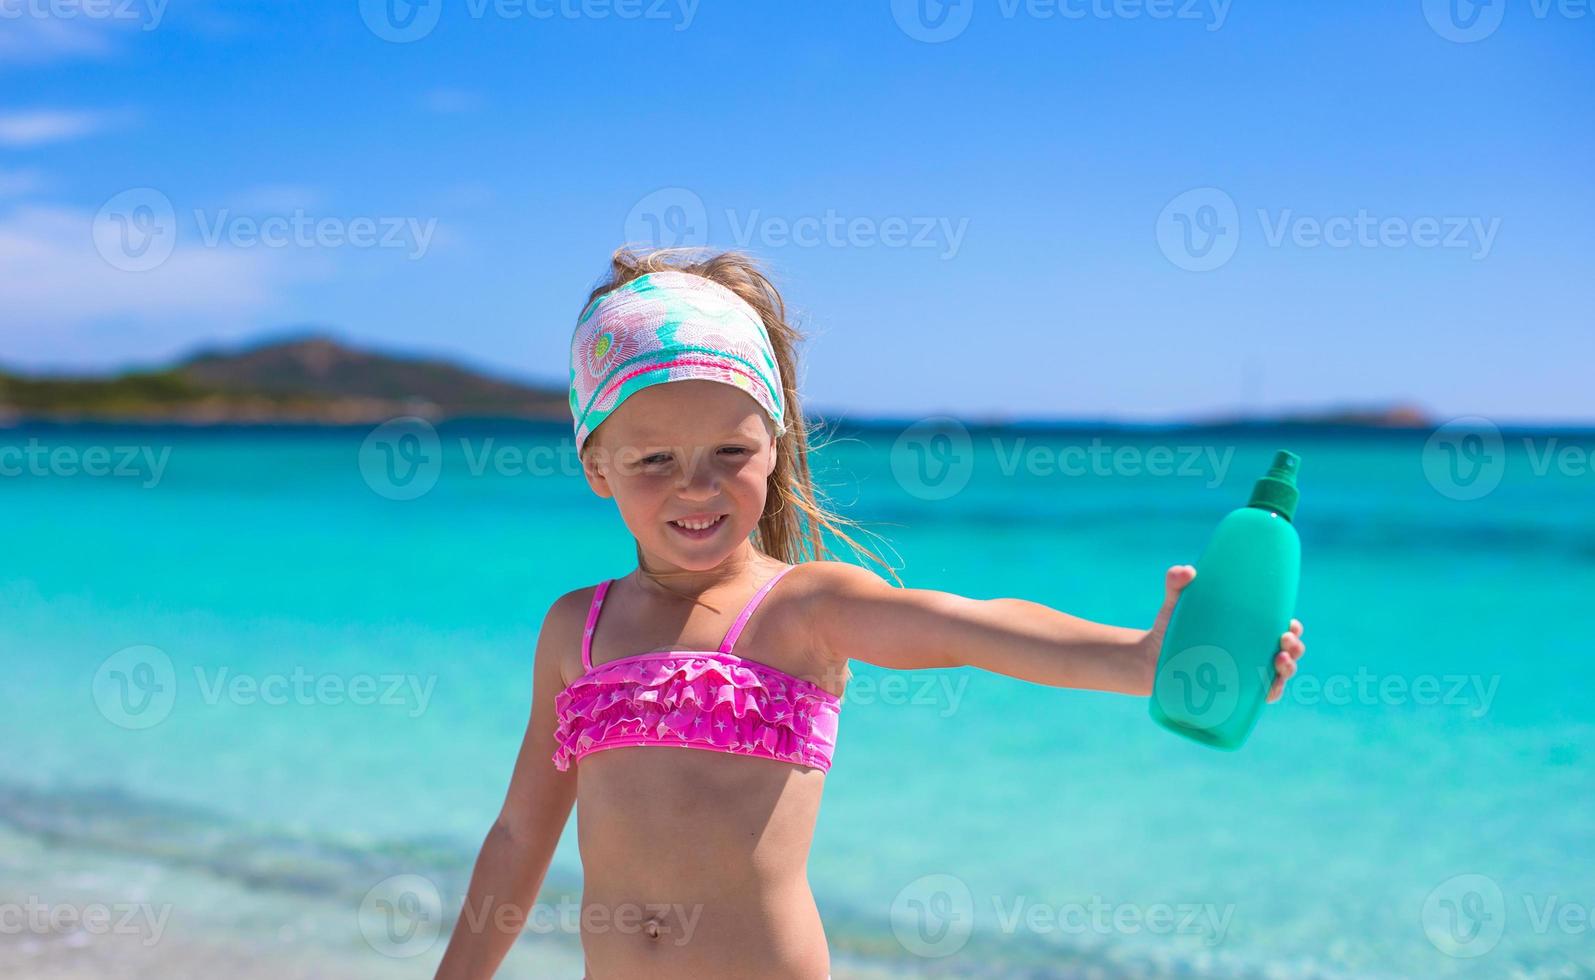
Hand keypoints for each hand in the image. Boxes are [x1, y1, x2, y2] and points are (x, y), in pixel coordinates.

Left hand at [1144, 564, 1306, 702]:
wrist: (1150, 658)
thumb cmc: (1169, 627)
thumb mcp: (1175, 603)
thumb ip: (1177, 583)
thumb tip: (1186, 571)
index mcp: (1248, 630)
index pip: (1281, 628)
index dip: (1294, 628)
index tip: (1290, 623)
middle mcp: (1252, 653)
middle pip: (1288, 651)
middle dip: (1295, 646)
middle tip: (1284, 639)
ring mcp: (1246, 674)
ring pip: (1280, 674)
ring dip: (1289, 668)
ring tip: (1280, 659)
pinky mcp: (1235, 693)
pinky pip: (1262, 696)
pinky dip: (1272, 692)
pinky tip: (1271, 687)